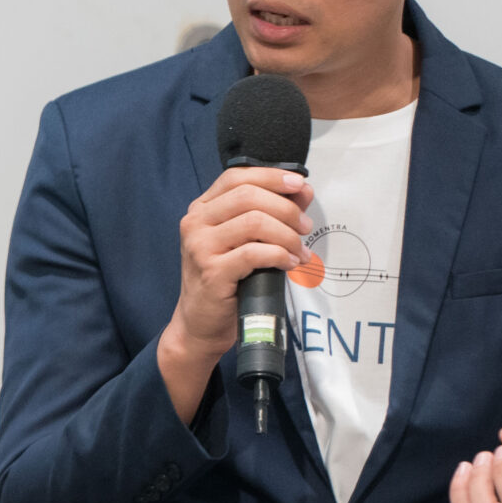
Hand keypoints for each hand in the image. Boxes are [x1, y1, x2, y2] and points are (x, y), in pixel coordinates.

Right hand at [157, 166, 313, 422]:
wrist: (201, 325)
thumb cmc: (226, 281)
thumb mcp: (245, 242)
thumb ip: (270, 213)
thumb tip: (303, 190)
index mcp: (202, 209)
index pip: (236, 177)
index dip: (271, 177)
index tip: (300, 184)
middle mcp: (195, 223)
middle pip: (249, 196)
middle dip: (286, 208)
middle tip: (306, 226)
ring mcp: (200, 247)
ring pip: (254, 222)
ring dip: (287, 235)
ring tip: (299, 251)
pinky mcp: (212, 272)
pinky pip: (254, 253)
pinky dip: (279, 255)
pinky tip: (289, 264)